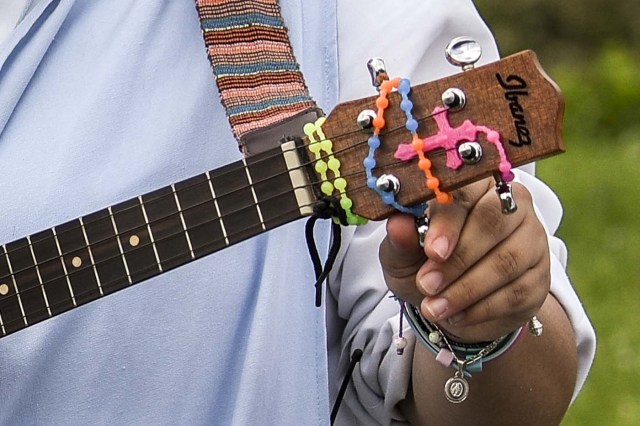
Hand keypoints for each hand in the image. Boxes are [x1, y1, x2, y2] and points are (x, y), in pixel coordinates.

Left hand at [379, 177, 550, 342]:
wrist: (450, 303)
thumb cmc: (424, 265)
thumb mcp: (403, 254)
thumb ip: (402, 240)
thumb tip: (398, 224)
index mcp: (474, 186)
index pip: (465, 192)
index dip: (448, 222)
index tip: (431, 251)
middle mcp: (512, 204)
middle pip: (493, 222)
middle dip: (458, 259)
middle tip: (426, 285)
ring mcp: (532, 239)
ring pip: (506, 261)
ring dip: (466, 289)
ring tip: (434, 308)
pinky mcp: (540, 276)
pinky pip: (516, 292)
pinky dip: (482, 309)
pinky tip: (456, 316)